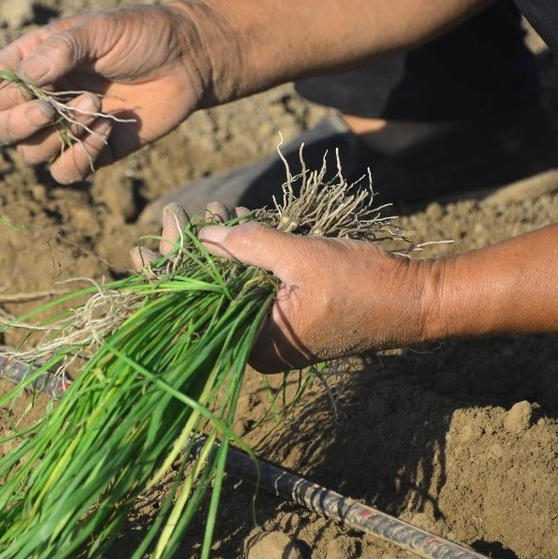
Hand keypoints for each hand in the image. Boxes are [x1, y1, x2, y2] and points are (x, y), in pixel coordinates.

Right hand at [0, 3, 214, 183]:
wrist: (189, 59)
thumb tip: (23, 79)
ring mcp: (64, 128)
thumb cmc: (141, 34)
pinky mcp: (92, 151)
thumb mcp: (98, 29)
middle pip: (0, 131)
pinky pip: (66, 172)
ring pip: (31, 155)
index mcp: (31, 63)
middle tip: (50, 110)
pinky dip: (82, 156)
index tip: (24, 86)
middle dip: (19, 125)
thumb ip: (60, 50)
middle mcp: (41, 98)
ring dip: (60, 135)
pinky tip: (107, 129)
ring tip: (95, 107)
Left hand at [134, 202, 435, 372]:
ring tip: (207, 213)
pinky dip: (241, 258)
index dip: (165, 276)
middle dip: (187, 255)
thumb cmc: (364, 285)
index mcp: (254, 344)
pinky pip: (250, 288)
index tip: (143, 250)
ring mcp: (271, 332)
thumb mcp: (303, 258)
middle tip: (172, 219)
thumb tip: (205, 236)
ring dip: (216, 250)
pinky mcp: (285, 318)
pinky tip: (229, 226)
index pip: (193, 312)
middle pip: (205, 299)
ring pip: (227, 290)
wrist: (414, 303)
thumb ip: (252, 246)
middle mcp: (256, 345)